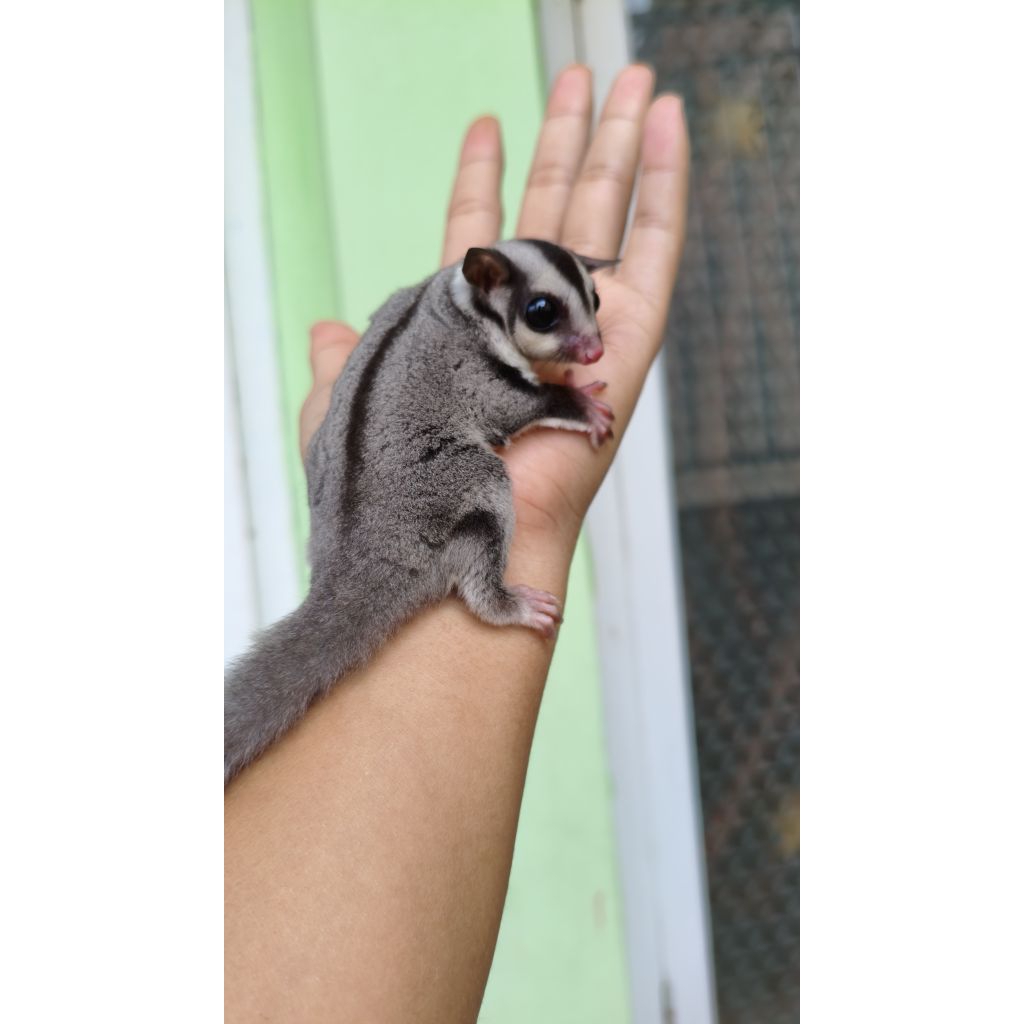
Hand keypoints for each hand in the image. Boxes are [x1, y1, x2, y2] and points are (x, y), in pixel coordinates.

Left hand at [300, 64, 687, 560]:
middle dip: (567, 141)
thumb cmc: (394, 492)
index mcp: (469, 331)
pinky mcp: (628, 344)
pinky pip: (653, 252)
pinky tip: (667, 126)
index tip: (486, 126)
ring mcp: (584, 332)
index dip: (481, 179)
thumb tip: (325, 330)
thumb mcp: (347, 408)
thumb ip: (346, 360)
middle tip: (581, 77)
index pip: (480, 237)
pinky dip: (664, 184)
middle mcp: (532, 326)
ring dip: (619, 144)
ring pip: (608, 217)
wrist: (448, 542)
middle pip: (555, 212)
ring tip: (632, 77)